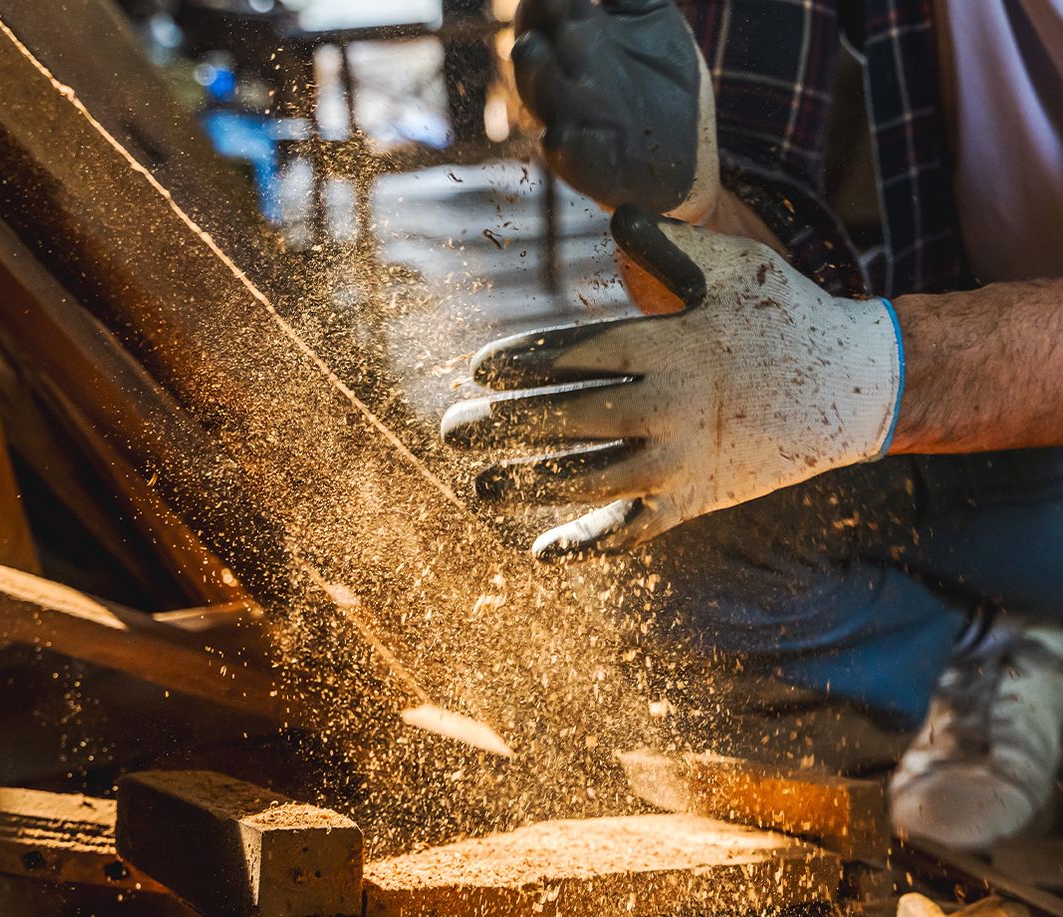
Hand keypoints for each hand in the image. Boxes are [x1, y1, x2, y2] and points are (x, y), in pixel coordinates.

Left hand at [441, 205, 904, 559]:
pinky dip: (587, 541)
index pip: (574, 354)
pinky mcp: (697, 500)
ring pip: (589, 477)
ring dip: (528, 483)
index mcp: (669, 345)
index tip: (478, 370)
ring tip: (480, 484)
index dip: (519, 362)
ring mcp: (683, 460)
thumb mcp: (734, 268)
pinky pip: (632, 527)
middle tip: (452, 429)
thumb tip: (617, 213)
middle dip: (502, 423)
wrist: (856, 388)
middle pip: (567, 417)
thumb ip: (668, 245)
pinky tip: (542, 550)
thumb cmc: (787, 317)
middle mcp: (669, 405)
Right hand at [512, 0, 719, 220]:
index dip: (544, 0)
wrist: (685, 158)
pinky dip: (563, 143)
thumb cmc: (666, 84)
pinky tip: (561, 133)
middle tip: (541, 10)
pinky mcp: (586, 164)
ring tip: (532, 50)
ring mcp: (572, 119)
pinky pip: (565, 152)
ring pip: (539, 93)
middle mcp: (565, 76)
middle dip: (533, 24)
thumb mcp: (653, 20)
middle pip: (533, 45)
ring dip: (534, 73)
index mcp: (577, 36)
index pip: (545, 6)